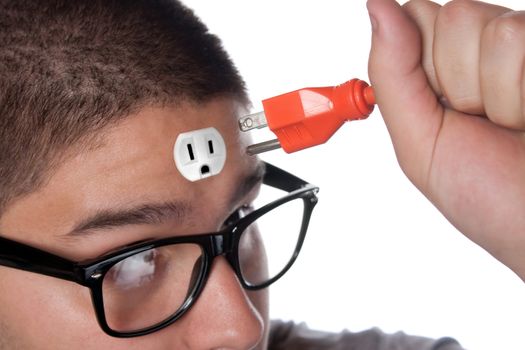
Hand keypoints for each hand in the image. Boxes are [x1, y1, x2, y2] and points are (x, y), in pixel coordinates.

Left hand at [367, 0, 524, 280]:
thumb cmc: (488, 197)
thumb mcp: (418, 142)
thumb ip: (393, 74)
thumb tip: (376, 6)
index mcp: (445, 73)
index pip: (414, 18)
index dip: (418, 64)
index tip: (438, 105)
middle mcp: (487, 53)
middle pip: (450, 16)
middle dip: (456, 81)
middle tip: (479, 121)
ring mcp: (524, 50)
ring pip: (489, 27)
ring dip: (494, 92)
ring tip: (510, 124)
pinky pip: (518, 35)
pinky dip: (518, 91)